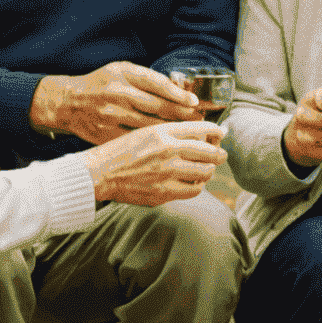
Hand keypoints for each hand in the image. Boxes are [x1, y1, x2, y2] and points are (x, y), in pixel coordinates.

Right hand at [30, 61, 200, 143]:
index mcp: (123, 75)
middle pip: (157, 108)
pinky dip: (151, 145)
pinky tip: (165, 147)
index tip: (194, 102)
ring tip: (188, 134)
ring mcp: (111, 117)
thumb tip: (178, 88)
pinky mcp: (106, 135)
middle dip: (182, 115)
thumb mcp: (122, 70)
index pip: (158, 84)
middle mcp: (118, 95)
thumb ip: (147, 78)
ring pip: (149, 127)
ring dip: (171, 131)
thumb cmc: (101, 84)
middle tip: (198, 120)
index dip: (179, 95)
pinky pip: (135, 142)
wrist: (69, 102)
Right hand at [84, 121, 226, 204]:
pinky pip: (193, 190)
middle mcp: (168, 151)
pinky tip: (193, 182)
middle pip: (210, 152)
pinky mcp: (164, 193)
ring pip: (205, 173)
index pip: (202, 129)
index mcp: (163, 132)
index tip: (221, 134)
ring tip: (206, 169)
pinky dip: (198, 186)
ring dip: (209, 171)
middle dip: (220, 153)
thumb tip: (200, 132)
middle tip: (221, 154)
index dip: (216, 132)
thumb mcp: (146, 131)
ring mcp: (167, 174)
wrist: (100, 173)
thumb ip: (171, 132)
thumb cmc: (122, 150)